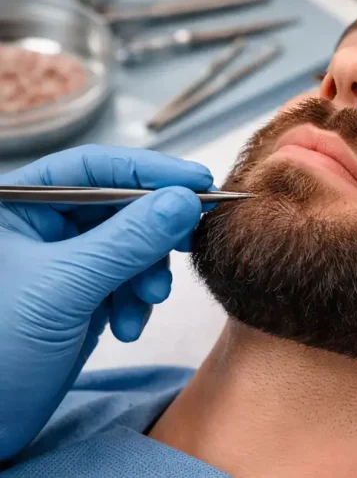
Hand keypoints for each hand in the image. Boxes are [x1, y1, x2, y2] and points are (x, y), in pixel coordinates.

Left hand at [0, 145, 212, 460]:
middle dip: (154, 234)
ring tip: (146, 302)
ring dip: (148, 274)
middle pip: (121, 206)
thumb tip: (184, 201)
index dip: (150, 171)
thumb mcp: (66, 287)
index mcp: (20, 206)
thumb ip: (128, 241)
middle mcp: (44, 227)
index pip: (94, 168)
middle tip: (190, 242)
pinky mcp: (84, 294)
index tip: (197, 182)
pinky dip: (137, 301)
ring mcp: (67, 262)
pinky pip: (128, 280)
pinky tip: (126, 326)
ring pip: (132, 246)